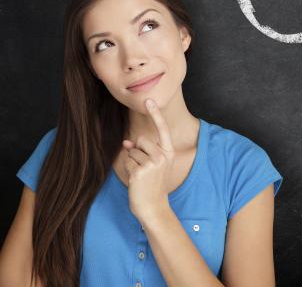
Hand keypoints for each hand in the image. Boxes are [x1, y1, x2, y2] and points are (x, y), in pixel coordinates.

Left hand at [122, 98, 174, 224]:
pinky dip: (128, 170)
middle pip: (142, 140)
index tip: (149, 100)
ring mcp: (152, 163)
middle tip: (145, 169)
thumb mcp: (154, 165)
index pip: (162, 129)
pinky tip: (136, 181)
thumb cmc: (153, 185)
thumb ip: (144, 151)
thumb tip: (126, 142)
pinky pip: (127, 162)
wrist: (154, 207)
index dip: (155, 114)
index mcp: (169, 152)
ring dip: (133, 162)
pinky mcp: (140, 171)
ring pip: (132, 152)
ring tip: (142, 177)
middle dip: (138, 150)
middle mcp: (162, 155)